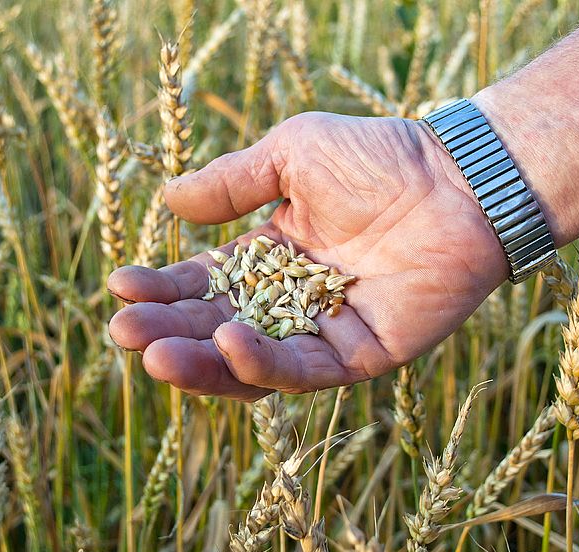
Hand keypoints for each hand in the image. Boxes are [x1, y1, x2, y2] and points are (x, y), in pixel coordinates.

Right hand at [107, 111, 508, 399]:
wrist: (458, 178)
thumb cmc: (380, 156)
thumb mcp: (292, 154)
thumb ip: (232, 182)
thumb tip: (167, 201)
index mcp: (272, 258)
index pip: (204, 284)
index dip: (162, 289)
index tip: (120, 286)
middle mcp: (293, 302)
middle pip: (218, 330)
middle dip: (169, 333)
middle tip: (123, 333)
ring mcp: (326, 333)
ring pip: (253, 364)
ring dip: (203, 363)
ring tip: (157, 354)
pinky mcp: (361, 357)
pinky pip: (305, 370)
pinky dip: (264, 363)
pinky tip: (228, 343)